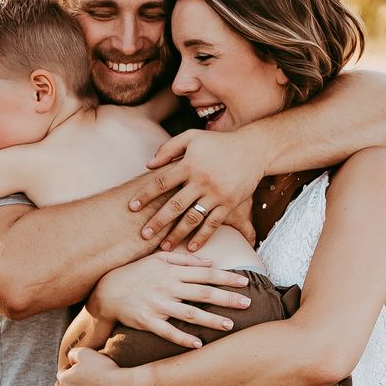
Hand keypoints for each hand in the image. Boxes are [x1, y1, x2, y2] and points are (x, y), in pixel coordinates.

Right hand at [88, 252, 251, 348]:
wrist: (107, 290)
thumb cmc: (136, 273)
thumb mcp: (158, 258)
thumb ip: (184, 259)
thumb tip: (210, 261)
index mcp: (172, 271)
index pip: (205, 273)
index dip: (226, 278)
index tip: (245, 282)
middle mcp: (168, 286)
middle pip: (203, 293)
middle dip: (227, 298)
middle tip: (248, 303)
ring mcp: (158, 304)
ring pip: (189, 313)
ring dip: (211, 320)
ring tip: (230, 325)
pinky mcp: (148, 321)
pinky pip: (168, 331)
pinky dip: (183, 338)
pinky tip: (198, 344)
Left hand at [128, 130, 260, 250]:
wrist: (253, 149)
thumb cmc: (218, 143)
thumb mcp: (192, 137)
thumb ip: (169, 148)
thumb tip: (148, 165)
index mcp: (189, 164)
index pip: (162, 182)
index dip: (145, 195)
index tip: (131, 207)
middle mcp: (202, 181)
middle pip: (174, 205)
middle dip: (158, 222)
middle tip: (144, 235)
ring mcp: (216, 194)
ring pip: (192, 219)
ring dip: (177, 234)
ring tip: (163, 247)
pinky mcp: (229, 204)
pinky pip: (213, 224)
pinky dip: (202, 237)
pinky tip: (191, 248)